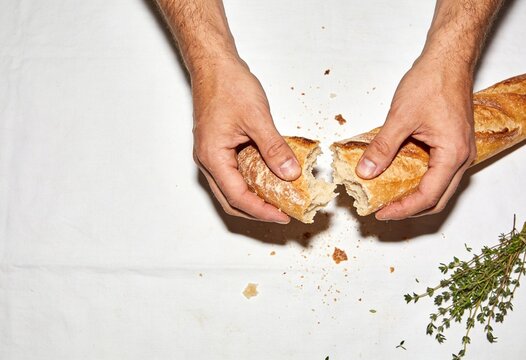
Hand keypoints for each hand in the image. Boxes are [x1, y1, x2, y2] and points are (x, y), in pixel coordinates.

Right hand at [192, 59, 300, 222]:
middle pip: (230, 200)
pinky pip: (233, 173)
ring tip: (277, 200)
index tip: (283, 216)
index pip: (237, 197)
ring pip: (231, 188)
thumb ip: (274, 149)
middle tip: (282, 213)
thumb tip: (290, 174)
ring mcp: (211, 154)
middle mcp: (208, 160)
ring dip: (253, 197)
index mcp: (212, 157)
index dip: (261, 210)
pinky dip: (250, 181)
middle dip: (256, 210)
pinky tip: (269, 178)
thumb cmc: (228, 85)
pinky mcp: (218, 147)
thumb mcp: (257, 118)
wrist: (214, 64)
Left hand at [356, 55, 476, 219]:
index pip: (428, 196)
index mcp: (453, 154)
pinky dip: (420, 182)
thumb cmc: (431, 82)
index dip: (403, 209)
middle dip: (410, 209)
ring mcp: (459, 151)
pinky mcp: (452, 144)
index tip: (381, 213)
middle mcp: (462, 157)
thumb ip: (382, 148)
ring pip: (439, 187)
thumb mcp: (400, 117)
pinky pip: (438, 173)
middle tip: (384, 211)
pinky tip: (399, 179)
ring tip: (389, 199)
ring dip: (415, 197)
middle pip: (438, 198)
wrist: (448, 59)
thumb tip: (365, 171)